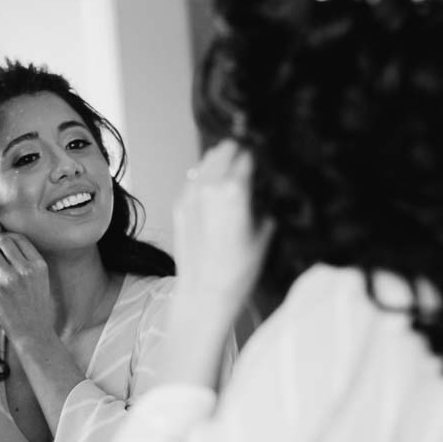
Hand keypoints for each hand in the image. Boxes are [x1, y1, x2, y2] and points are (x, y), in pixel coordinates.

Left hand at [0, 231, 57, 347]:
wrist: (33, 333)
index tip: (4, 242)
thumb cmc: (37, 307)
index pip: (20, 238)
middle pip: (4, 241)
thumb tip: (12, 243)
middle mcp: (26, 269)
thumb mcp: (41, 280)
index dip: (9, 237)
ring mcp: (10, 278)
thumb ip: (29, 262)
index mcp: (39, 265)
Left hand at [173, 141, 272, 318]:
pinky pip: (193, 179)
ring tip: (230, 168)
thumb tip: (263, 193)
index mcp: (235, 189)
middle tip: (246, 159)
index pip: (247, 156)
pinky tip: (213, 188)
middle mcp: (210, 186)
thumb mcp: (263, 233)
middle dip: (236, 152)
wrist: (204, 290)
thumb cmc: (237, 269)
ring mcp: (191, 194)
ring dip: (219, 161)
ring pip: (206, 161)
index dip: (257, 157)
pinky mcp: (179, 205)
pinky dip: (203, 177)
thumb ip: (262, 205)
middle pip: (224, 151)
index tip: (263, 159)